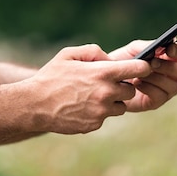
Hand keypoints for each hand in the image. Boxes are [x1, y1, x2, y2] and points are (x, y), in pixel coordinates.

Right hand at [27, 45, 151, 134]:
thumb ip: (93, 51)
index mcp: (102, 73)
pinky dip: (98, 112)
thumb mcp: (68, 54)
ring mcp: (101, 111)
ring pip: (120, 106)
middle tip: (104, 83)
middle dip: (121, 86)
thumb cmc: (50, 76)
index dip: (142, 66)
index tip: (139, 67)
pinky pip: (105, 117)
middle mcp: (106, 93)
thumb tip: (110, 59)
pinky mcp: (95, 125)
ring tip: (90, 95)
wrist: (34, 104)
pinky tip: (81, 106)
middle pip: (131, 90)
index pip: (138, 68)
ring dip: (111, 101)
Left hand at [109, 41, 176, 111]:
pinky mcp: (155, 102)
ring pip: (174, 86)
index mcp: (167, 59)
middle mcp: (171, 75)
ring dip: (155, 78)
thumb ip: (145, 46)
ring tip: (138, 75)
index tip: (167, 49)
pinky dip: (148, 88)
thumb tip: (158, 46)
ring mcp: (165, 90)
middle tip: (153, 63)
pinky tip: (135, 84)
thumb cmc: (121, 62)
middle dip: (170, 68)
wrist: (106, 80)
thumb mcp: (131, 51)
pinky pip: (160, 96)